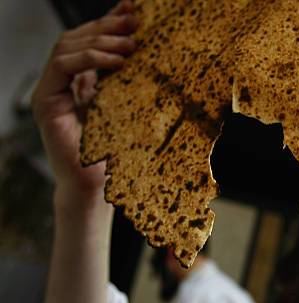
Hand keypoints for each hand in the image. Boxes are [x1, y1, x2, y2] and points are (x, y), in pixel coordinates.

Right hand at [32, 0, 137, 199]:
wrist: (96, 187)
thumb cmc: (115, 153)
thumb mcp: (128, 108)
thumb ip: (129, 82)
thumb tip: (149, 55)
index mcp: (80, 81)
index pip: (89, 40)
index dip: (109, 21)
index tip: (134, 9)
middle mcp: (61, 82)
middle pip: (77, 38)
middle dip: (107, 25)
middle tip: (135, 20)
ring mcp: (50, 91)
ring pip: (67, 46)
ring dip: (101, 39)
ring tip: (131, 42)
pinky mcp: (46, 102)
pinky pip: (62, 66)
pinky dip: (90, 58)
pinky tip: (117, 61)